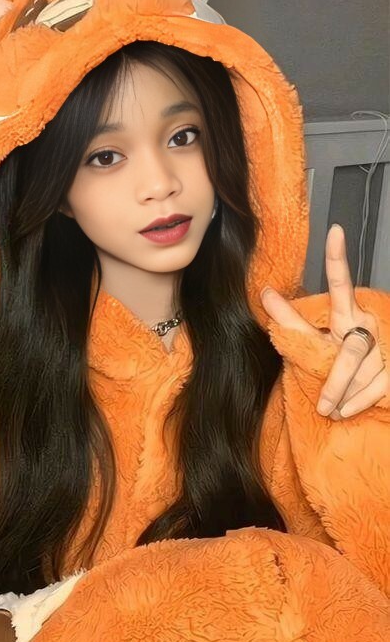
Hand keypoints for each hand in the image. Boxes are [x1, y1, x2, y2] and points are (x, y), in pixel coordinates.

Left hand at [260, 224, 388, 419]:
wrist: (368, 384)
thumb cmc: (335, 357)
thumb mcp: (313, 341)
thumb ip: (290, 319)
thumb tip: (264, 291)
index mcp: (347, 312)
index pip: (341, 284)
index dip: (337, 259)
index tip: (334, 230)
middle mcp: (368, 324)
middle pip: (352, 352)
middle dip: (337, 382)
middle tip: (324, 406)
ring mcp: (386, 345)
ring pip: (366, 374)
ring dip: (346, 396)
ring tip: (330, 407)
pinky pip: (377, 389)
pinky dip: (358, 404)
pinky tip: (344, 411)